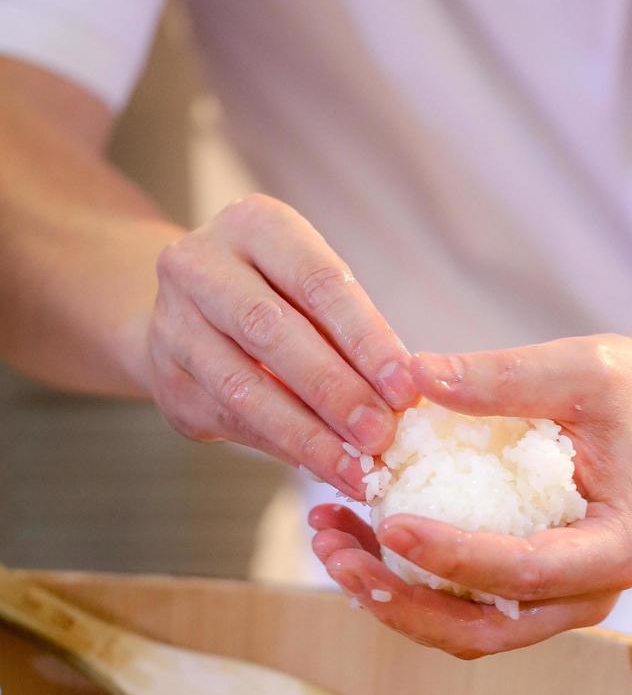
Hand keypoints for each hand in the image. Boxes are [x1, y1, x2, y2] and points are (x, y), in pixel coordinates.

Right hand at [147, 193, 417, 498]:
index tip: (404, 387)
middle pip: (272, 331)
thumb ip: (351, 330)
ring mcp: (172, 323)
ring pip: (244, 388)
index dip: (364, 338)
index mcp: (254, 225)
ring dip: (308, 436)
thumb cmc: (280, 293)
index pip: (316, 282)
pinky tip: (324, 468)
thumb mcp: (312, 286)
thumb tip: (402, 397)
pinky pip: (231, 421)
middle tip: (380, 434)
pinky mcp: (165, 380)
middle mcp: (199, 264)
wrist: (189, 308)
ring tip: (356, 469)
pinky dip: (284, 449)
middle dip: (334, 390)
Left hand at [309, 334, 631, 655]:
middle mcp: (585, 590)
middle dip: (401, 599)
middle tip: (335, 551)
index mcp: (615, 546)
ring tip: (327, 539)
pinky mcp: (520, 585)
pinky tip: (355, 532)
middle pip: (483, 627)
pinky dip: (402, 579)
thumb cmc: (624, 389)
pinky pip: (455, 602)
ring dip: (388, 594)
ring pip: (460, 626)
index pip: (526, 571)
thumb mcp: (575, 369)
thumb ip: (501, 377)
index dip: (454, 557)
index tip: (391, 524)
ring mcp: (551, 596)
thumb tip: (414, 376)